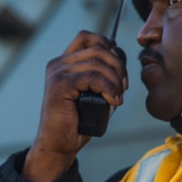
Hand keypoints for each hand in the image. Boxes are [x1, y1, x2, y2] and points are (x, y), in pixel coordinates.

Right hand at [23, 30, 127, 181]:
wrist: (59, 144)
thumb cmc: (77, 121)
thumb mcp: (92, 92)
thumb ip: (102, 74)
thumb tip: (120, 57)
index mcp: (64, 62)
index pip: (87, 37)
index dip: (108, 46)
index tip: (120, 68)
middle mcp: (58, 64)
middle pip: (97, 48)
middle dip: (118, 65)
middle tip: (124, 86)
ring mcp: (57, 73)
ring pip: (97, 63)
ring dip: (115, 80)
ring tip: (118, 97)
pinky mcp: (60, 85)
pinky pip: (92, 77)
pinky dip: (108, 88)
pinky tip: (113, 101)